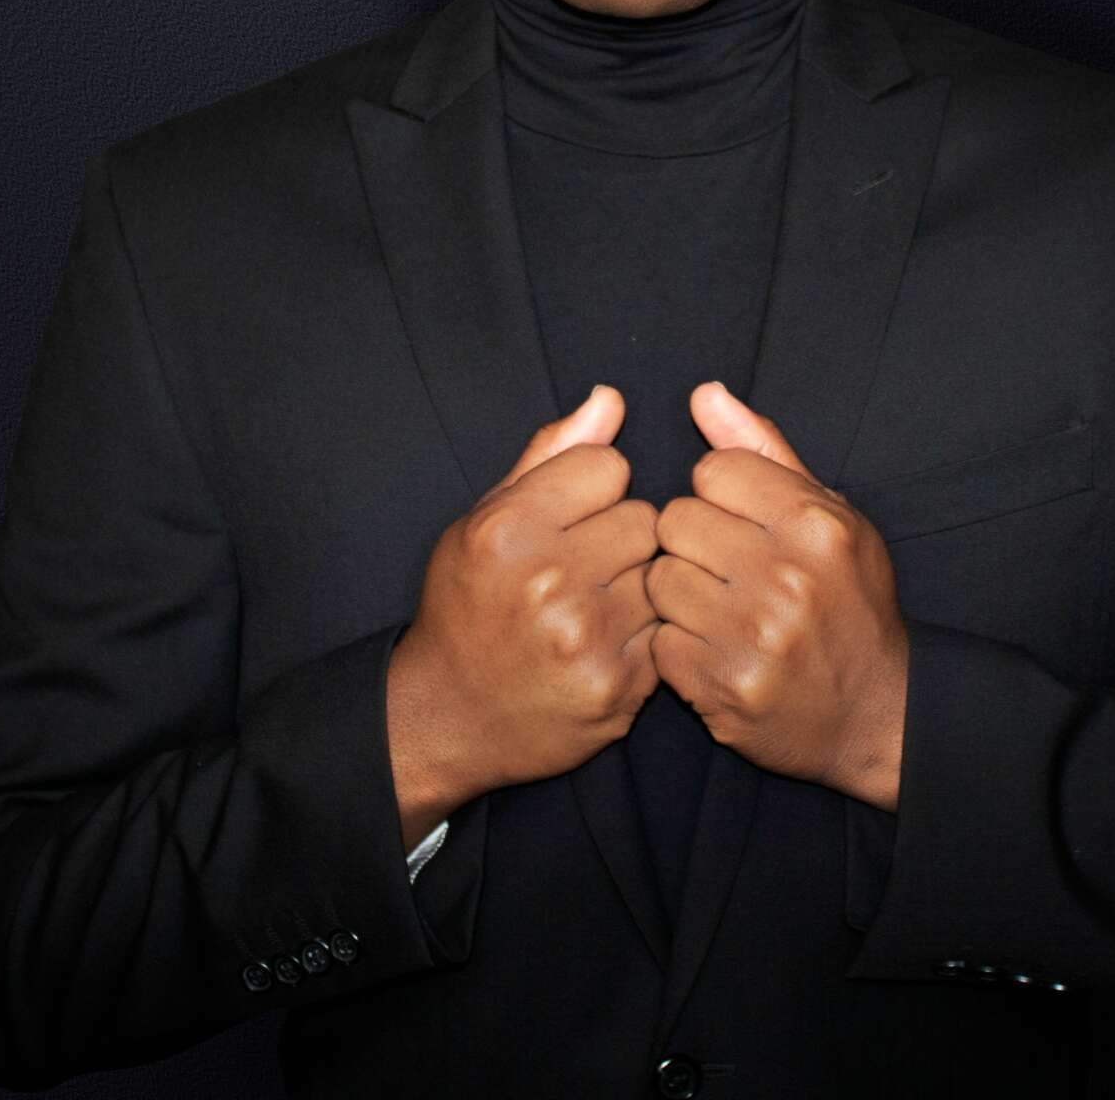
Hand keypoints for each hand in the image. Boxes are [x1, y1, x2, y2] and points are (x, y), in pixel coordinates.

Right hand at [390, 385, 659, 819]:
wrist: (447, 717)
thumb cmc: (467, 603)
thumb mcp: (484, 518)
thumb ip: (551, 454)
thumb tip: (611, 398)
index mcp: (508, 530)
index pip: (609, 465)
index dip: (593, 488)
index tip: (568, 517)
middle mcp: (547, 582)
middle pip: (643, 518)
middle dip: (619, 537)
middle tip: (582, 567)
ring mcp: (587, 640)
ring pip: (661, 572)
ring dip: (636, 585)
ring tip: (593, 606)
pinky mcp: (620, 687)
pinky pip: (667, 628)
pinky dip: (644, 634)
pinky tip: (605, 644)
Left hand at [647, 381, 908, 810]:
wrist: (875, 712)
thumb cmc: (849, 599)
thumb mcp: (829, 514)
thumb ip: (762, 450)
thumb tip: (703, 393)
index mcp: (815, 524)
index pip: (711, 470)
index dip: (718, 494)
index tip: (741, 521)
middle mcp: (786, 577)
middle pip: (675, 521)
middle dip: (693, 542)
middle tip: (727, 568)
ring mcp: (754, 637)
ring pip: (659, 580)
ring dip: (679, 594)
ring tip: (720, 608)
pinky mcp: (724, 689)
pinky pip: (659, 643)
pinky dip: (678, 648)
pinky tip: (716, 649)